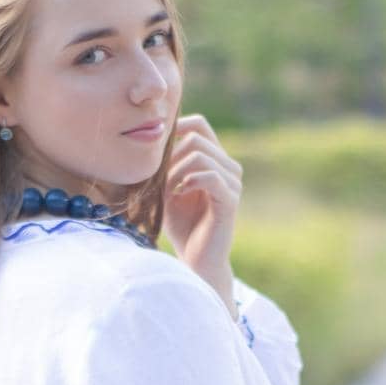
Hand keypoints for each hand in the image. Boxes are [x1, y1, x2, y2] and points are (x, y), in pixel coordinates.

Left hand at [161, 113, 242, 286]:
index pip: (199, 125)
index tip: (157, 150)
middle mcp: (229, 168)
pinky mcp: (231, 200)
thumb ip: (166, 163)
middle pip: (197, 138)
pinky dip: (188, 180)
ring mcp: (233, 183)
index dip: (176, 127)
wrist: (196, 260)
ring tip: (168, 191)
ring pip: (201, 155)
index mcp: (215, 160)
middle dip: (171, 156)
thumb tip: (152, 137)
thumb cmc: (181, 225)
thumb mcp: (168, 187)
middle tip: (160, 181)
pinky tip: (178, 194)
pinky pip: (210, 175)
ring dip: (176, 171)